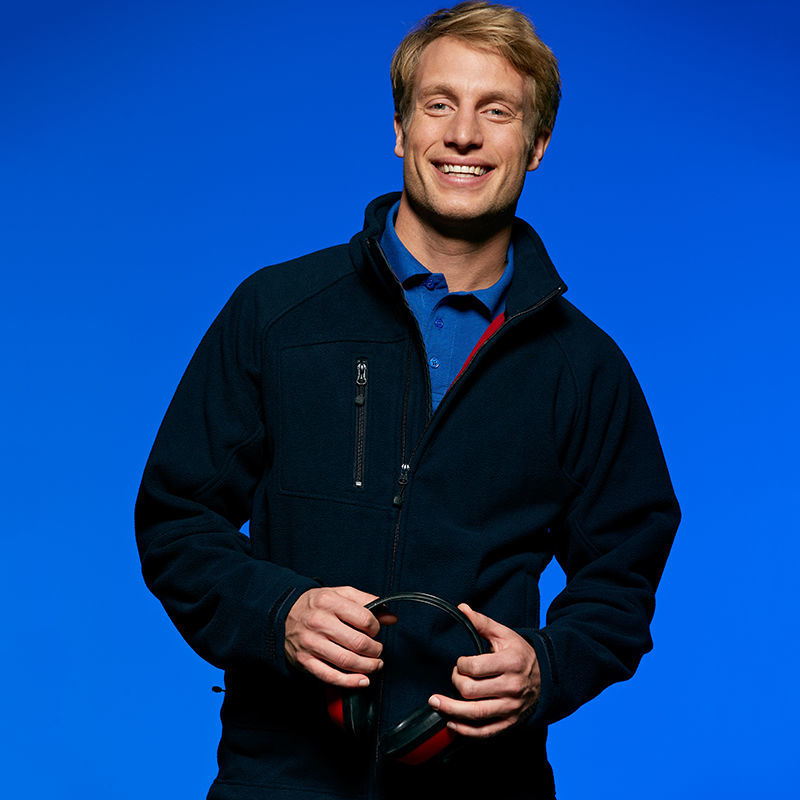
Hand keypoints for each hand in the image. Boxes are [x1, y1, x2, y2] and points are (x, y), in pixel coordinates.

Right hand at [285, 586, 395, 688]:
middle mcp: (319, 622)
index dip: (376, 628)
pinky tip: (362, 680)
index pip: (364, 619)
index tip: (376, 631)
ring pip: (347, 661)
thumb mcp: (340, 594)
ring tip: (374, 664)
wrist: (284, 614)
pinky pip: (330, 676)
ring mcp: (311, 643)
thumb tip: (391, 616)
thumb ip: (367, 602)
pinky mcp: (305, 660)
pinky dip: (350, 682)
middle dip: (375, 650)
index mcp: (329, 602)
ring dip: (368, 667)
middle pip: (358, 643)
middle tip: (377, 650)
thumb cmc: (317, 604)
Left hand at [428, 603, 540, 737]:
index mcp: (510, 663)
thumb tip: (462, 608)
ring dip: (451, 710)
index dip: (461, 665)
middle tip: (455, 677)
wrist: (546, 677)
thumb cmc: (521, 654)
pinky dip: (465, 731)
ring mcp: (511, 708)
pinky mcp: (510, 723)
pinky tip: (452, 723)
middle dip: (456, 682)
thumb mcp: (504, 635)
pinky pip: (485, 732)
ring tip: (436, 703)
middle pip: (472, 691)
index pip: (475, 667)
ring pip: (476, 714)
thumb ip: (482, 622)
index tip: (460, 662)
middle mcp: (512, 687)